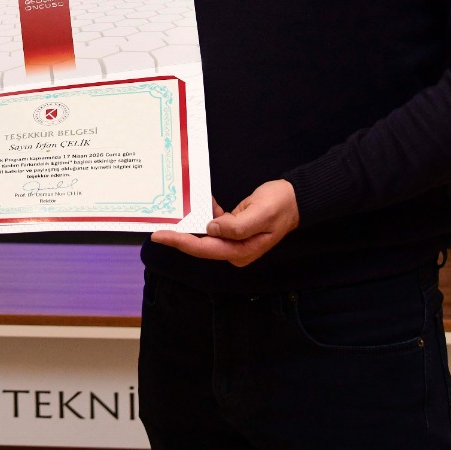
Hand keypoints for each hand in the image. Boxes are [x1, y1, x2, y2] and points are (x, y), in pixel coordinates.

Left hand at [149, 180, 298, 266]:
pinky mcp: (233, 230)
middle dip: (178, 237)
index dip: (180, 242)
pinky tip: (199, 202)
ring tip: (169, 215)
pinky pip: (212, 224)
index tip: (159, 236)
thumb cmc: (279, 205)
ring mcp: (233, 241)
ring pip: (204, 235)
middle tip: (156, 229)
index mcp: (240, 251)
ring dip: (188, 225)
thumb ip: (236, 226)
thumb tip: (211, 228)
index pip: (204, 248)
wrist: (295, 199)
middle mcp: (234, 250)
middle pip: (200, 245)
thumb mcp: (260, 214)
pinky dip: (203, 214)